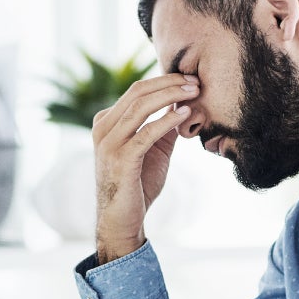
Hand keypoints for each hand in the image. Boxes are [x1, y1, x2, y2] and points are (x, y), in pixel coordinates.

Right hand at [92, 73, 198, 263]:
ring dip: (170, 96)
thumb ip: (164, 126)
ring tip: (193, 92)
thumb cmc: (138, 184)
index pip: (137, 90)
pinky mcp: (120, 159)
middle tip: (195, 81)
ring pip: (140, 107)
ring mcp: (109, 143)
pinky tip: (184, 114)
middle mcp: (103, 128)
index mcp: (107, 122)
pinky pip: (146, 133)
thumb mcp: (154, 149)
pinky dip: (166, 121)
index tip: (190, 80)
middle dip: (169, 83)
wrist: (122, 219)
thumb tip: (183, 103)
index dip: (165, 81)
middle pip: (138, 93)